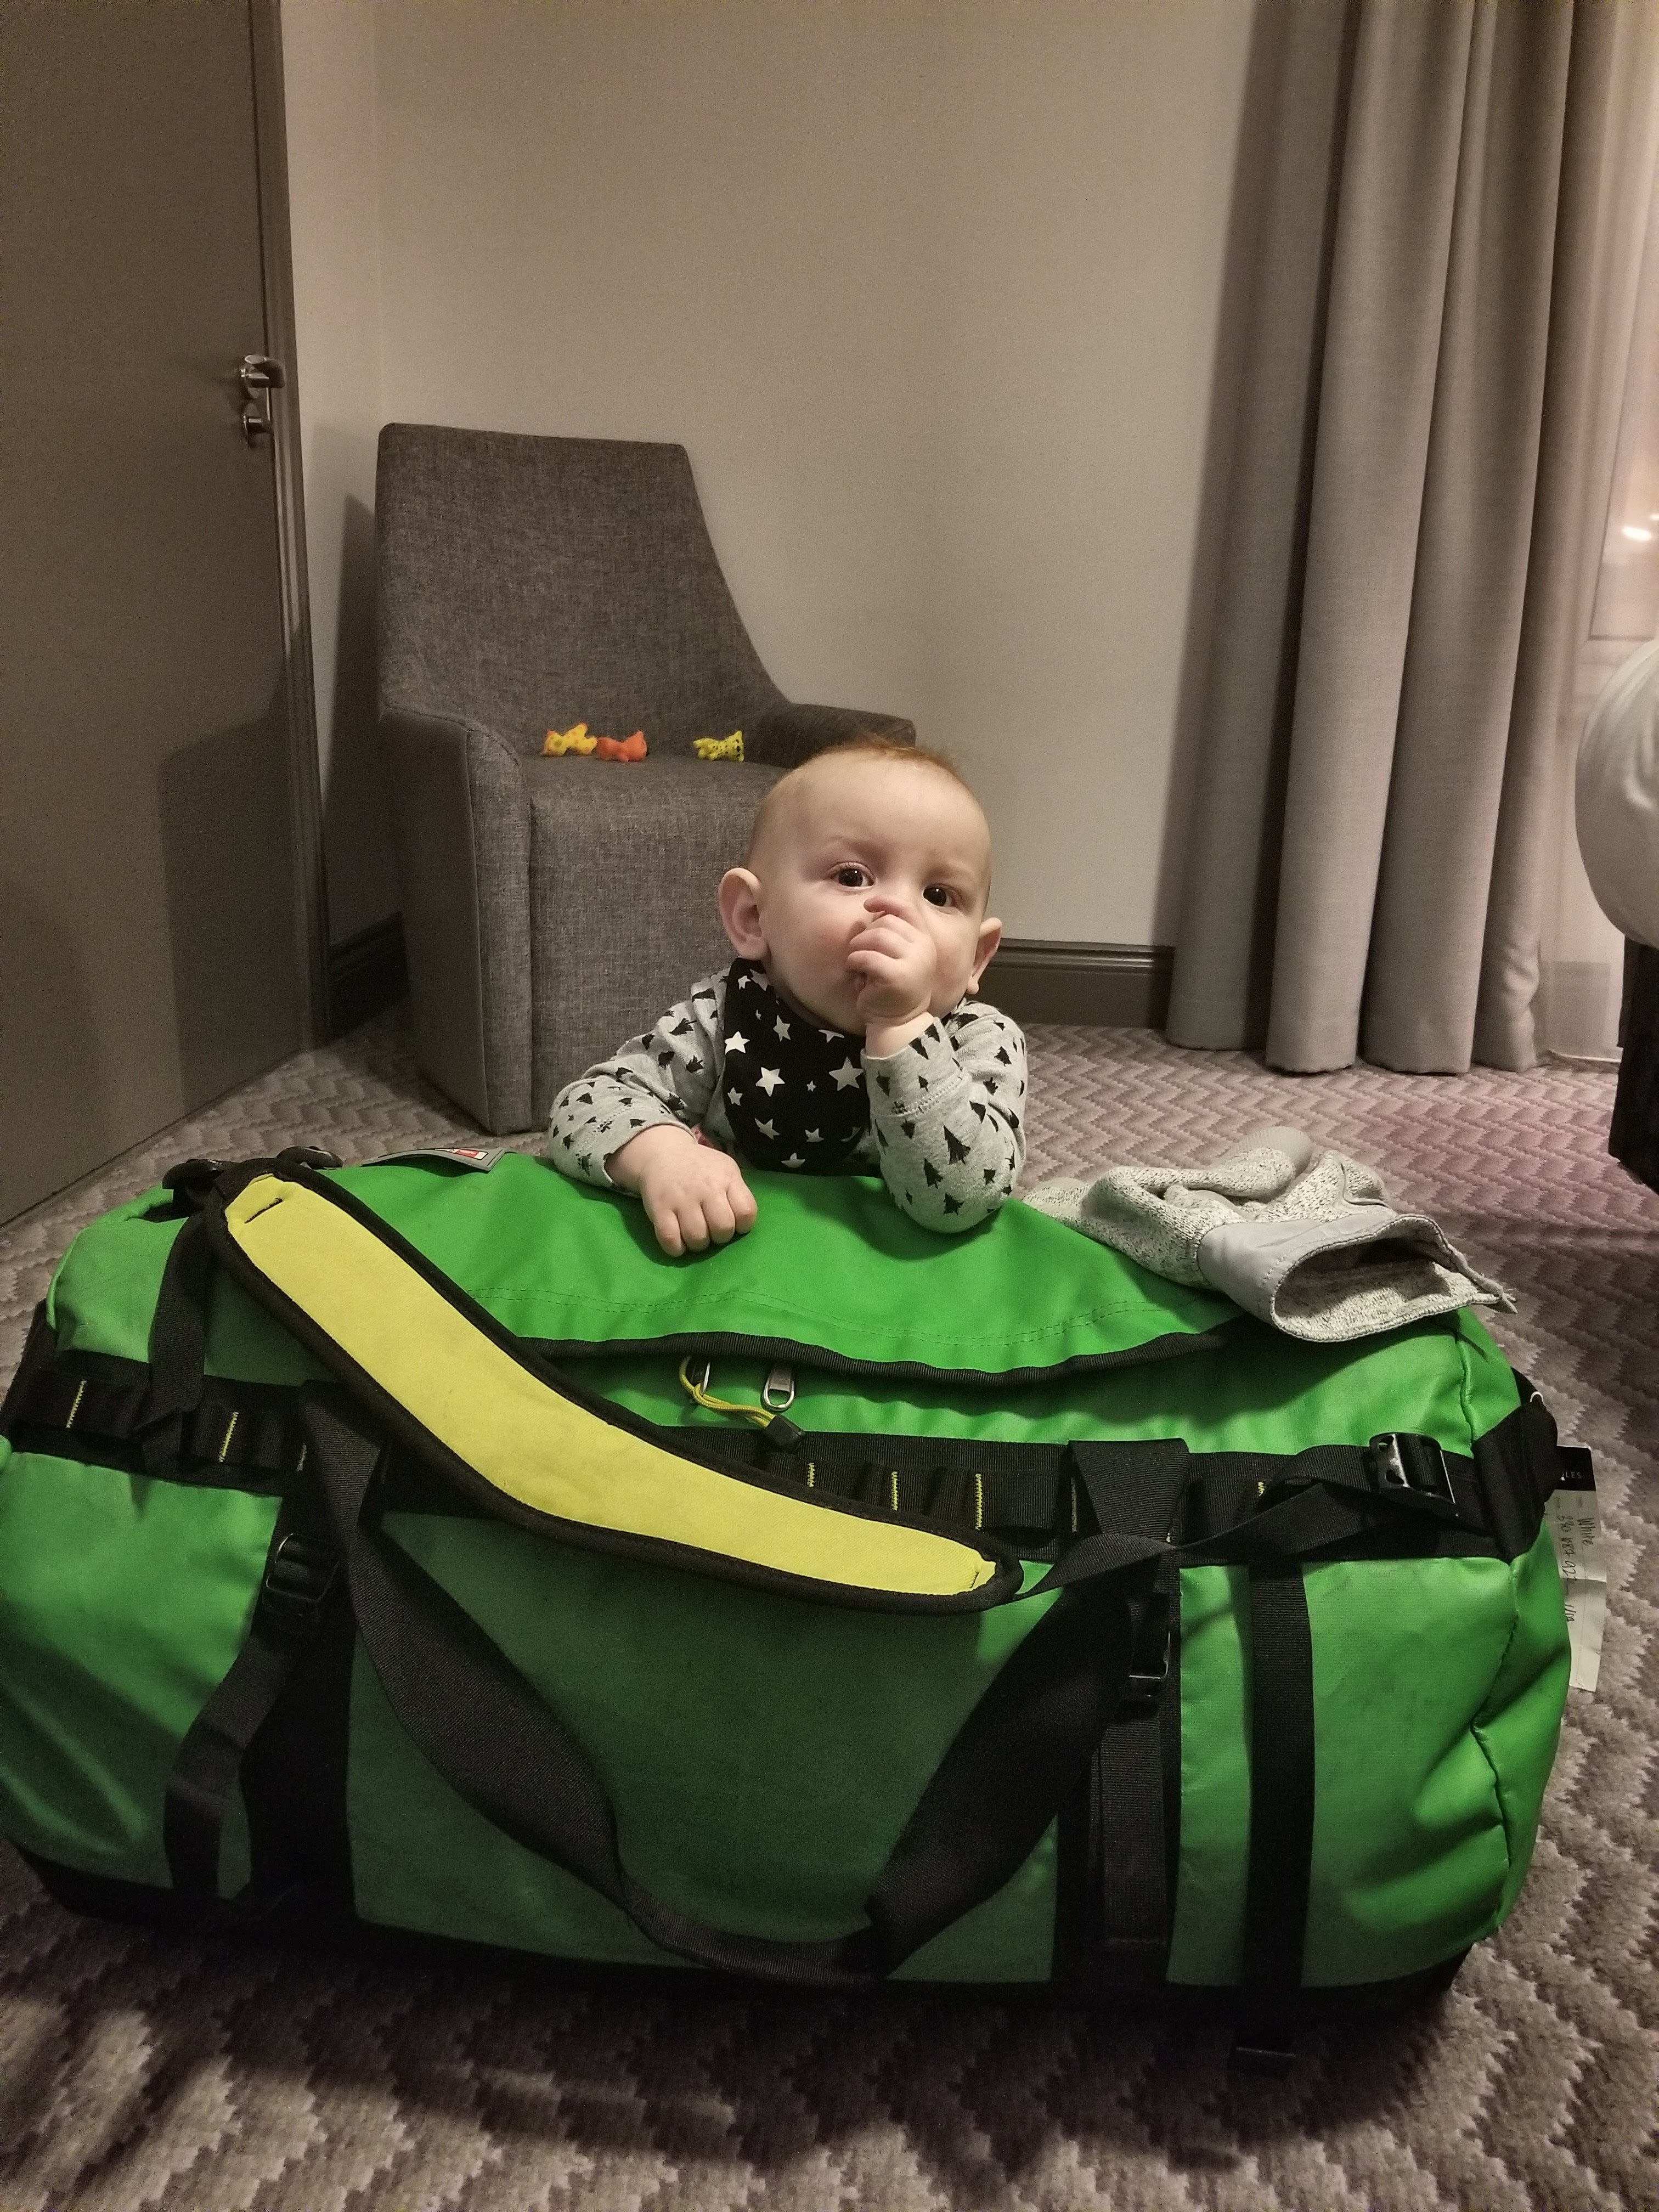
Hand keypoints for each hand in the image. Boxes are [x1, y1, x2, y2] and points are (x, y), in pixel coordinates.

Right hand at [607, 1124, 756, 1255]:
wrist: (663, 1154)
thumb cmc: (700, 1168)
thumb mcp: (725, 1169)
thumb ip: (736, 1193)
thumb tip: (741, 1224)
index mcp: (727, 1178)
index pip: (746, 1212)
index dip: (743, 1225)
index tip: (733, 1223)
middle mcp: (706, 1188)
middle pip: (723, 1228)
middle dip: (720, 1237)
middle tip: (712, 1230)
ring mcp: (681, 1199)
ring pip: (697, 1238)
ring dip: (698, 1244)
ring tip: (694, 1235)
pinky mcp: (659, 1208)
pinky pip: (670, 1240)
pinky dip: (676, 1248)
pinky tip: (678, 1240)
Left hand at [848, 907, 936, 1054]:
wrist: (898, 1022)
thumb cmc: (893, 988)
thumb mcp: (899, 957)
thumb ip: (894, 935)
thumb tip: (874, 911)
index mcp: (925, 941)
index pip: (907, 910)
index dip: (886, 902)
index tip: (868, 905)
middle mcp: (924, 949)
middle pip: (886, 923)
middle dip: (865, 935)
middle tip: (859, 952)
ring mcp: (913, 962)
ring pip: (876, 936)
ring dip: (858, 947)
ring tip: (856, 962)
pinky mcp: (897, 976)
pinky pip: (867, 956)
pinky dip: (855, 961)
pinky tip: (855, 971)